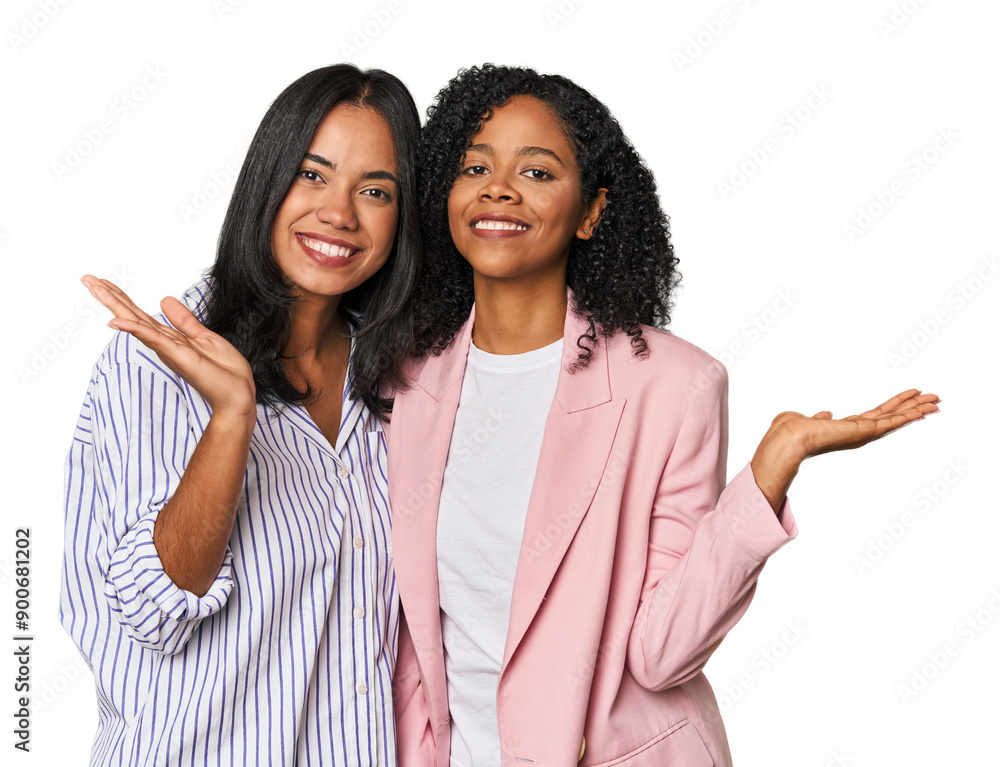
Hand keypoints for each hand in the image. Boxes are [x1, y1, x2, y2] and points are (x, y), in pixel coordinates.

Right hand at [82, 275, 255, 419]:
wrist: (238, 394)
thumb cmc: (224, 371)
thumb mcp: (204, 337)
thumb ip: (184, 320)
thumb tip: (165, 300)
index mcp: (170, 338)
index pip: (140, 314)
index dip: (122, 297)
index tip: (102, 282)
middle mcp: (164, 344)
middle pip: (132, 315)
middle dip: (109, 297)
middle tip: (86, 279)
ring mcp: (168, 350)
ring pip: (137, 322)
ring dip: (114, 305)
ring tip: (94, 288)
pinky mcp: (178, 356)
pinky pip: (153, 339)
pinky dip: (134, 329)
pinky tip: (115, 321)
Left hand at [751, 389, 940, 510]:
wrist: (790, 437)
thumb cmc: (793, 430)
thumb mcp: (811, 420)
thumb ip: (822, 419)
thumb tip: (825, 414)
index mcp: (848, 428)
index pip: (878, 416)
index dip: (895, 408)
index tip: (910, 400)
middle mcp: (859, 432)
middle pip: (893, 416)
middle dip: (914, 407)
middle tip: (935, 399)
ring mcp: (863, 433)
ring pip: (897, 418)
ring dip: (917, 409)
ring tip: (937, 401)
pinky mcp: (864, 432)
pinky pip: (891, 422)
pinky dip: (907, 416)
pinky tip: (922, 411)